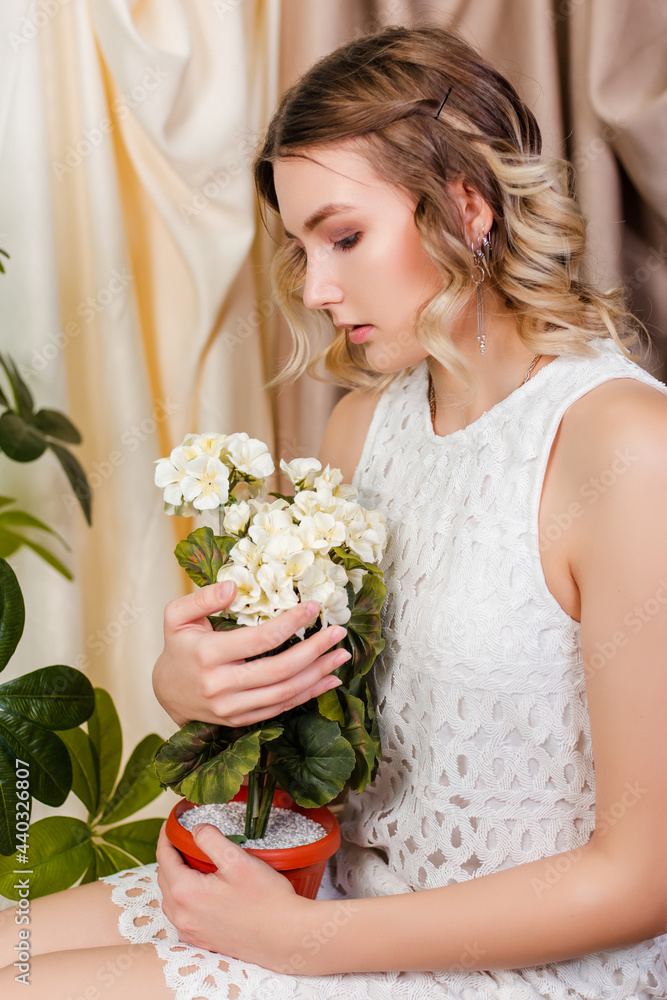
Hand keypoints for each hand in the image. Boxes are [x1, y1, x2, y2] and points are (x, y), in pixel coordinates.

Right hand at [152, 581, 349, 726]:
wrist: (166, 692)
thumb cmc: (178, 646)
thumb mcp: (177, 615)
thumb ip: (203, 597)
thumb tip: (233, 586)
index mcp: (207, 655)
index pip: (260, 640)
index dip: (291, 623)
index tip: (313, 607)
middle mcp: (221, 686)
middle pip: (279, 670)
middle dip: (314, 650)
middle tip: (338, 632)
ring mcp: (232, 708)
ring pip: (285, 693)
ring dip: (318, 674)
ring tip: (341, 655)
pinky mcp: (241, 720)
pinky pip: (281, 708)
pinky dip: (309, 695)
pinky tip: (329, 680)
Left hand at [155, 821, 308, 968]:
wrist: (284, 937)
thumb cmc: (266, 900)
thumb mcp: (238, 860)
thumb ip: (211, 840)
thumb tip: (196, 830)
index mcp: (186, 892)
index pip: (164, 858)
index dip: (166, 837)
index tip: (171, 823)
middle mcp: (182, 915)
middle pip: (164, 878)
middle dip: (170, 856)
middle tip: (182, 839)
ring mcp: (191, 931)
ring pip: (170, 898)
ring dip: (174, 878)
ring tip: (189, 862)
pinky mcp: (201, 940)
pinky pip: (181, 915)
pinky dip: (183, 898)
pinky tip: (199, 890)